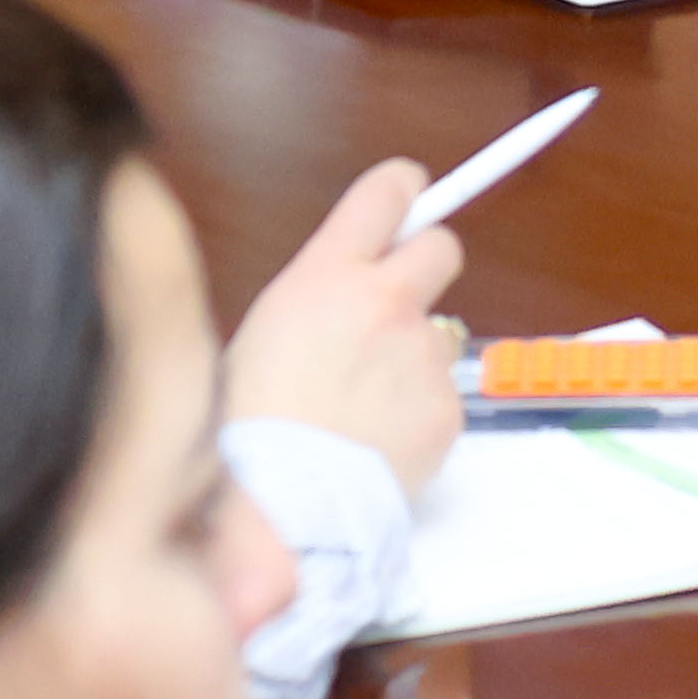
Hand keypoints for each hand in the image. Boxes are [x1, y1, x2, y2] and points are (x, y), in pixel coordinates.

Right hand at [221, 159, 463, 501]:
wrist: (281, 506)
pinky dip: (419, 413)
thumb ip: (313, 298)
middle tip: (396, 301)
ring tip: (366, 404)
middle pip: (442, 246)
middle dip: (425, 266)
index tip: (408, 195)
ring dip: (412, 356)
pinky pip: (442, 395)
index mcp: (327, 276)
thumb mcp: (259, 335)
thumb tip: (335, 295)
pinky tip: (379, 441)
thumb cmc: (249, 429)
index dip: (402, 192)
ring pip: (438, 333)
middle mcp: (386, 302)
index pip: (387, 194)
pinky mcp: (448, 406)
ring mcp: (423, 355)